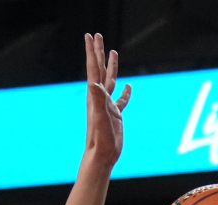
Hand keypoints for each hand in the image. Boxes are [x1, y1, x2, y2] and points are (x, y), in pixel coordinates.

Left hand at [84, 33, 130, 166]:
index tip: (90, 35)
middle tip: (97, 36)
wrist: (101, 155)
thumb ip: (98, 100)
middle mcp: (99, 97)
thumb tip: (94, 83)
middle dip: (99, 52)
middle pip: (100, 69)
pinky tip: (128, 86)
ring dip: (111, 66)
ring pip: (110, 80)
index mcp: (95, 95)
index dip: (92, 51)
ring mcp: (107, 105)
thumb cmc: (100, 139)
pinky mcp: (115, 115)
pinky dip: (125, 92)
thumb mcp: (100, 117)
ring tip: (113, 52)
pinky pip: (121, 100)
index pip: (94, 68)